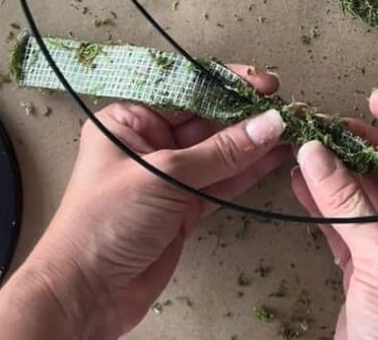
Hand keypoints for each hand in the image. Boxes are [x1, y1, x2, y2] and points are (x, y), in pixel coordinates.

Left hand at [0, 63, 286, 339]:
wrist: (84, 294)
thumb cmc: (104, 222)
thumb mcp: (163, 175)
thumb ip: (222, 152)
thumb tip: (269, 124)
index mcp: (130, 119)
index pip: (186, 89)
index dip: (226, 84)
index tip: (263, 83)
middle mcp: (149, 142)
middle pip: (206, 119)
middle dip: (246, 114)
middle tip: (285, 107)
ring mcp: (168, 176)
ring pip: (218, 151)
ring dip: (254, 142)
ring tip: (292, 130)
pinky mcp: (182, 208)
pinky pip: (221, 182)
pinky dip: (248, 171)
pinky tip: (275, 157)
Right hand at [292, 89, 377, 339]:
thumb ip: (347, 200)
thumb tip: (316, 152)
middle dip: (363, 147)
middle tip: (330, 125)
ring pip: (367, 197)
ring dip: (337, 172)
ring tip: (308, 146)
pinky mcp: (368, 272)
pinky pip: (345, 224)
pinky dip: (323, 203)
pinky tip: (302, 183)